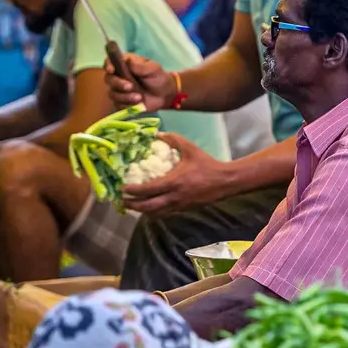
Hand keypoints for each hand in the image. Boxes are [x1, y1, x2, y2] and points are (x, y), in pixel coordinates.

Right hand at [106, 52, 173, 111]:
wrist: (164, 95)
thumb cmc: (158, 78)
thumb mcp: (153, 69)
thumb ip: (140, 66)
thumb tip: (128, 61)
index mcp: (124, 64)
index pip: (110, 62)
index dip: (108, 65)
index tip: (111, 70)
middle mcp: (119, 76)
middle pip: (108, 79)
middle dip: (118, 84)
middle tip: (131, 87)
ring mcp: (119, 90)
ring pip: (112, 93)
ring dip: (125, 97)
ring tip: (140, 97)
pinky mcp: (122, 101)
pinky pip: (118, 105)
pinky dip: (127, 105)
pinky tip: (138, 104)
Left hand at [124, 134, 238, 214]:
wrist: (224, 181)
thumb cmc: (206, 164)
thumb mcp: (189, 148)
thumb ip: (173, 139)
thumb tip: (158, 134)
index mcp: (173, 182)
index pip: (148, 190)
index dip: (133, 191)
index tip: (123, 188)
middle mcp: (174, 197)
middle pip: (148, 207)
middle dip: (133, 205)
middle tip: (122, 200)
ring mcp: (179, 205)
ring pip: (156, 213)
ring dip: (142, 211)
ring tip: (133, 205)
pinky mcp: (184, 209)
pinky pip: (165, 213)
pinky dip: (154, 212)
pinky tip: (150, 206)